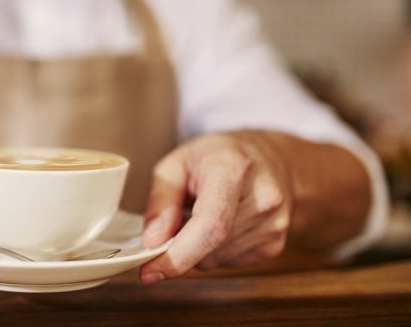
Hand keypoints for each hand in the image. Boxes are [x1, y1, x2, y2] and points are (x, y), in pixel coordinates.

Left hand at [139, 131, 293, 283]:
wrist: (272, 157)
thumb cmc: (220, 156)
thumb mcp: (177, 162)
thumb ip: (160, 200)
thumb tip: (152, 241)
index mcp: (235, 169)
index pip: (211, 224)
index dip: (179, 254)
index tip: (150, 270)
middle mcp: (262, 198)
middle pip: (209, 248)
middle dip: (178, 247)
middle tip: (171, 224)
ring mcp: (273, 225)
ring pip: (215, 260)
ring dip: (196, 248)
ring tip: (202, 213)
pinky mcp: (275, 245)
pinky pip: (228, 262)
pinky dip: (213, 250)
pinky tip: (220, 224)